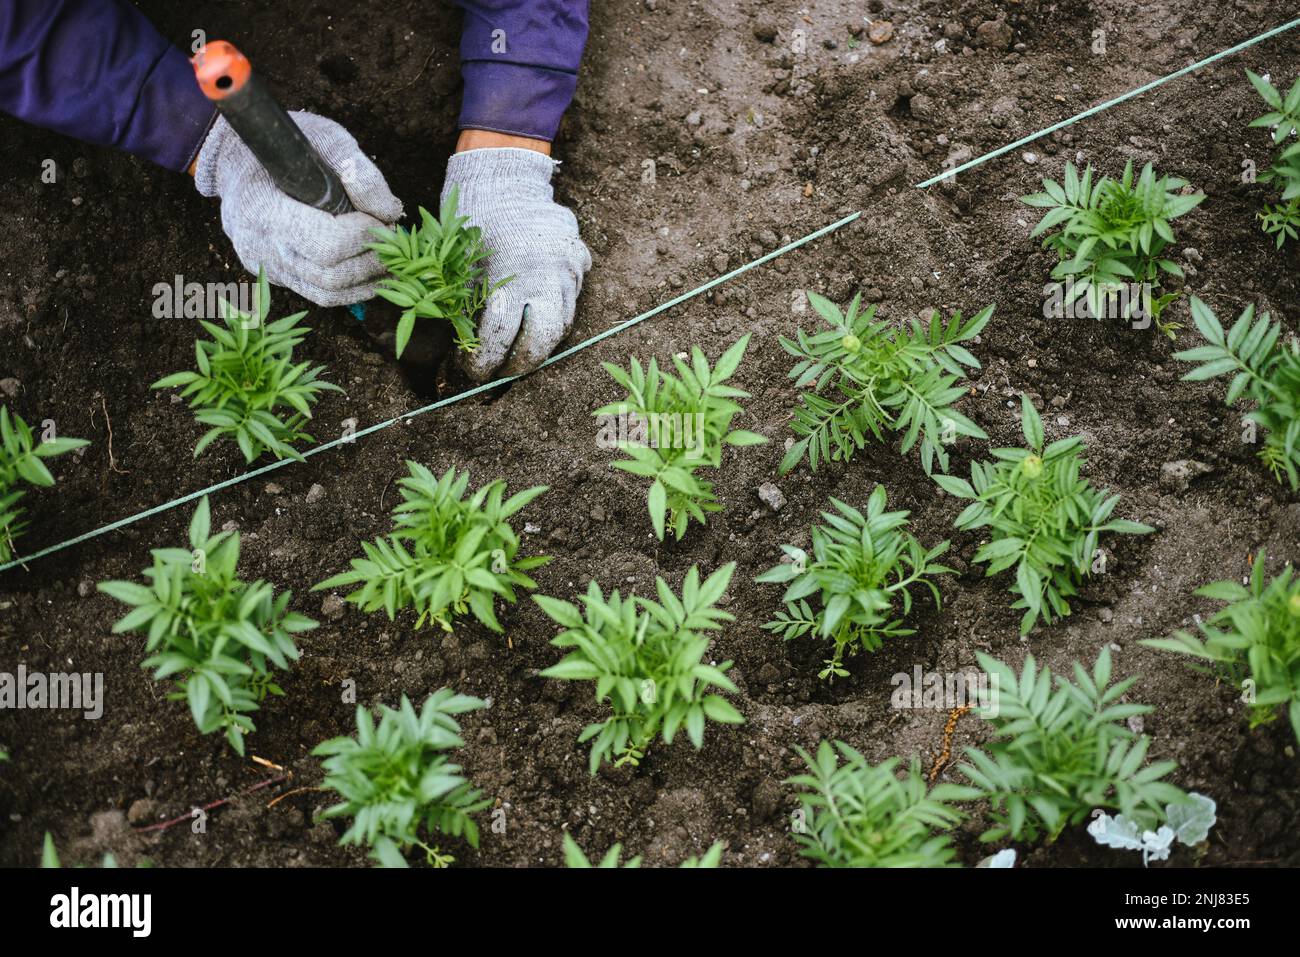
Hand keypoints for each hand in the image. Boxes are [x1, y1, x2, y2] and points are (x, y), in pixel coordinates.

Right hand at [194, 112, 402, 306]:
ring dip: (367, 280)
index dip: (363, 236)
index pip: (326, 245)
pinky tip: (370, 270)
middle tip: (393, 241)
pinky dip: (351, 287)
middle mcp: (262, 246)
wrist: (237, 160)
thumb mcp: (325, 138)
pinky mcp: (276, 276)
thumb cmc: (285, 146)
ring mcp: (267, 266)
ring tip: (389, 259)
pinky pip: (319, 294)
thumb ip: (360, 172)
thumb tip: (390, 213)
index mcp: (265, 209)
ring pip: (327, 294)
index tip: (380, 220)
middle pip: (330, 277)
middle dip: (372, 261)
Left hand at [441, 144, 591, 379]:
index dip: (484, 361)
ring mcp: (567, 269)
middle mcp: (545, 277)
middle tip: (502, 372)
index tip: (474, 372)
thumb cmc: (474, 220)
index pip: (499, 337)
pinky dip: (554, 315)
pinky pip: (572, 299)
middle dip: (520, 363)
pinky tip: (536, 320)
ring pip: (562, 323)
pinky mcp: (579, 261)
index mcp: (510, 277)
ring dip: (540, 343)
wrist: (505, 178)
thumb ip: (467, 306)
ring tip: (520, 353)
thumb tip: (466, 347)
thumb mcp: (460, 265)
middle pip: (540, 339)